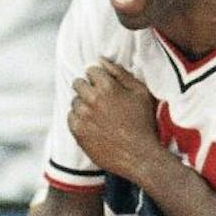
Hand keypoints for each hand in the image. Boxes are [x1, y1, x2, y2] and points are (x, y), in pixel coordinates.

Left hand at [67, 60, 160, 180]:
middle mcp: (91, 99)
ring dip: (83, 105)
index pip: (91, 70)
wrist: (139, 155)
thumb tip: (101, 60)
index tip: (106, 87)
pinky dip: (79, 120)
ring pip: (74, 101)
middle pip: (78, 83)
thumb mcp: (141, 93)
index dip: (99, 78)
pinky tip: (94, 125)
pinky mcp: (77, 132)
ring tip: (100, 116)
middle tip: (102, 101)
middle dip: (88, 88)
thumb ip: (120, 74)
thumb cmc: (144, 123)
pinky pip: (70, 118)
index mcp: (107, 87)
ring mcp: (82, 116)